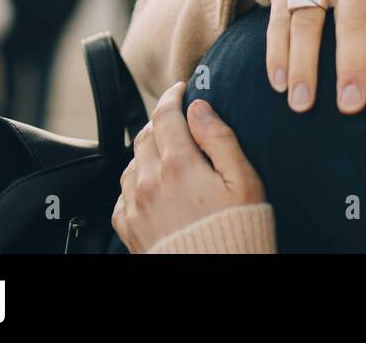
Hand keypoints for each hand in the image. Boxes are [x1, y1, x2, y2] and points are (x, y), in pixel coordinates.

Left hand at [112, 82, 264, 252]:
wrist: (217, 277)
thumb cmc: (237, 230)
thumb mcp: (243, 180)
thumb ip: (219, 139)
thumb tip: (199, 107)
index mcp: (179, 164)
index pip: (165, 114)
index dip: (172, 95)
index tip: (180, 88)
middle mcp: (150, 181)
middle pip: (145, 135)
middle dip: (161, 121)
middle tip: (178, 120)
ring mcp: (136, 206)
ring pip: (131, 162)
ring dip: (147, 150)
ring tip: (168, 153)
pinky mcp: (129, 228)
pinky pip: (123, 194)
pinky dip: (135, 181)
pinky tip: (152, 185)